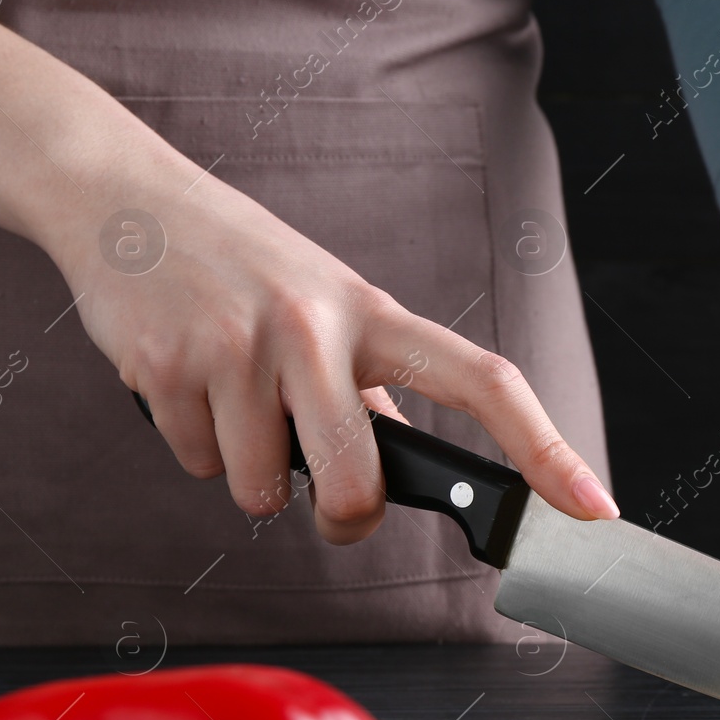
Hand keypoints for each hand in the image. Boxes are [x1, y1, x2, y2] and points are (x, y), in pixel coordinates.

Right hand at [51, 182, 617, 544]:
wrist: (125, 199)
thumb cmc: (242, 261)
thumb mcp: (331, 303)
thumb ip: (373, 385)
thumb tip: (403, 466)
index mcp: (376, 313)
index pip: (485, 381)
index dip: (548, 449)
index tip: (593, 505)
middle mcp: (316, 327)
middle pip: (358, 486)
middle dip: (344, 520)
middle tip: (328, 504)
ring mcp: (241, 347)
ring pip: (263, 492)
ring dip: (251, 472)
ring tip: (235, 397)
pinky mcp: (169, 369)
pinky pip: (199, 467)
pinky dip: (196, 446)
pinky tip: (189, 382)